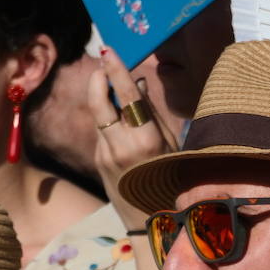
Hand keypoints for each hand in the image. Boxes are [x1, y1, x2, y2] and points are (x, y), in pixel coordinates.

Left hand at [87, 47, 177, 227]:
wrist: (151, 218)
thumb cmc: (172, 177)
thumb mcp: (170, 144)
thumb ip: (152, 113)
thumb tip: (139, 83)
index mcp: (146, 139)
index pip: (126, 97)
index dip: (116, 71)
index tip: (108, 52)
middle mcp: (121, 145)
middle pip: (99, 101)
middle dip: (98, 79)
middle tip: (102, 64)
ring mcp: (106, 154)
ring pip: (98, 115)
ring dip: (102, 98)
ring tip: (111, 87)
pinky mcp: (98, 160)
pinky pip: (101, 131)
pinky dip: (108, 120)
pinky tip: (119, 121)